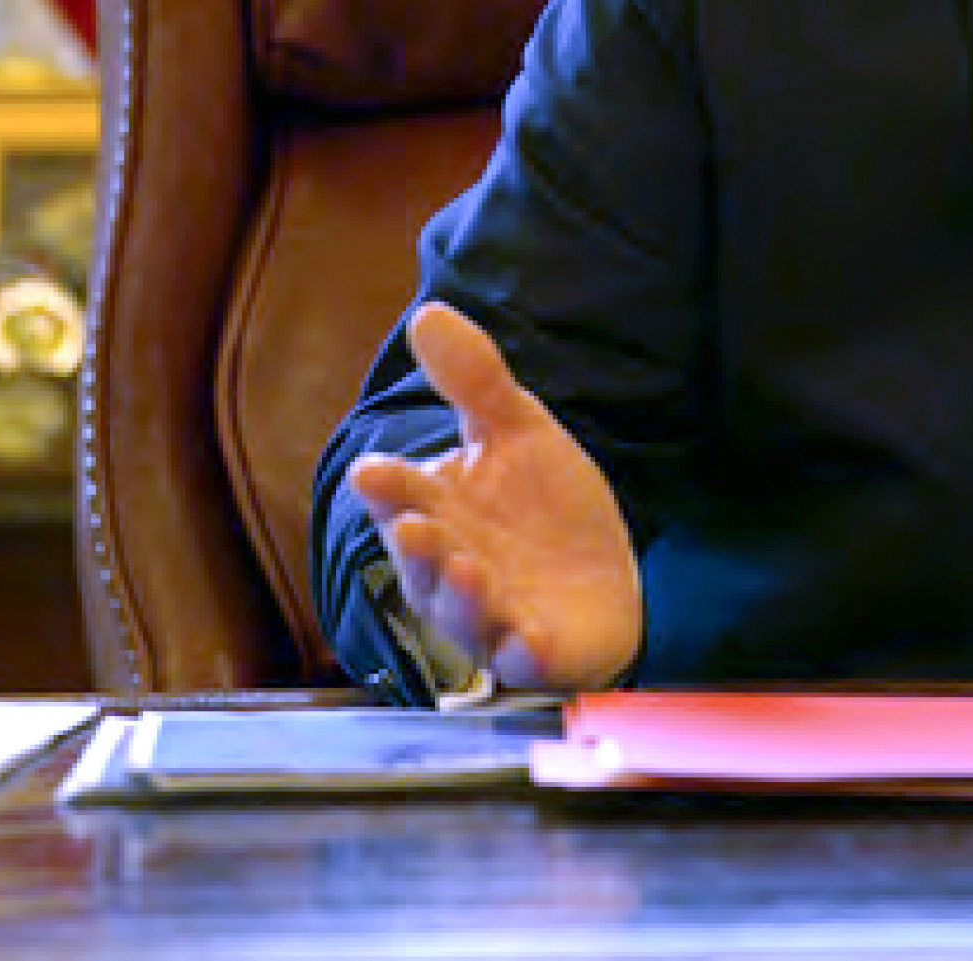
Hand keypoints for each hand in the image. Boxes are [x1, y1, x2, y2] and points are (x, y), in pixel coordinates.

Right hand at [346, 302, 641, 692]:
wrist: (599, 577)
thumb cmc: (539, 508)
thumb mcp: (517, 431)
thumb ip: (474, 381)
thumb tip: (427, 313)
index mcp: (439, 511)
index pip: (403, 497)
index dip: (389, 487)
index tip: (373, 471)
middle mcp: (453, 569)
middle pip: (424, 561)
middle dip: (418, 546)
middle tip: (416, 526)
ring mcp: (493, 615)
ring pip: (465, 613)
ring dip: (462, 596)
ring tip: (465, 568)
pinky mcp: (539, 651)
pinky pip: (525, 659)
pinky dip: (525, 652)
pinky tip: (531, 640)